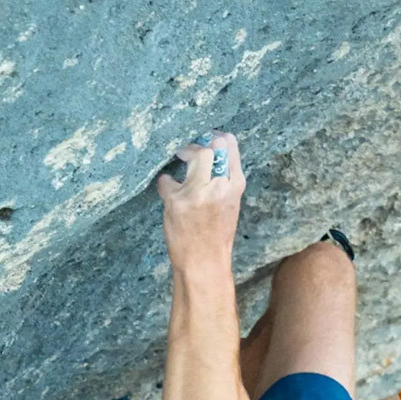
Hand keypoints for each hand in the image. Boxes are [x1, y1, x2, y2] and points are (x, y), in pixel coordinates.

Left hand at [157, 131, 245, 265]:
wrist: (204, 261)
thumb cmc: (217, 235)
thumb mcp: (230, 204)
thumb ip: (224, 181)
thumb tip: (214, 155)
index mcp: (235, 186)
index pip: (230, 146)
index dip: (216, 137)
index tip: (207, 138)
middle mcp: (219, 186)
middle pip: (212, 147)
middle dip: (198, 145)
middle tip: (187, 151)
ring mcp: (198, 192)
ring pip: (194, 155)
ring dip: (184, 154)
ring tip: (178, 159)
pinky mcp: (178, 201)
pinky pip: (167, 179)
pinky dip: (165, 182)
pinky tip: (167, 188)